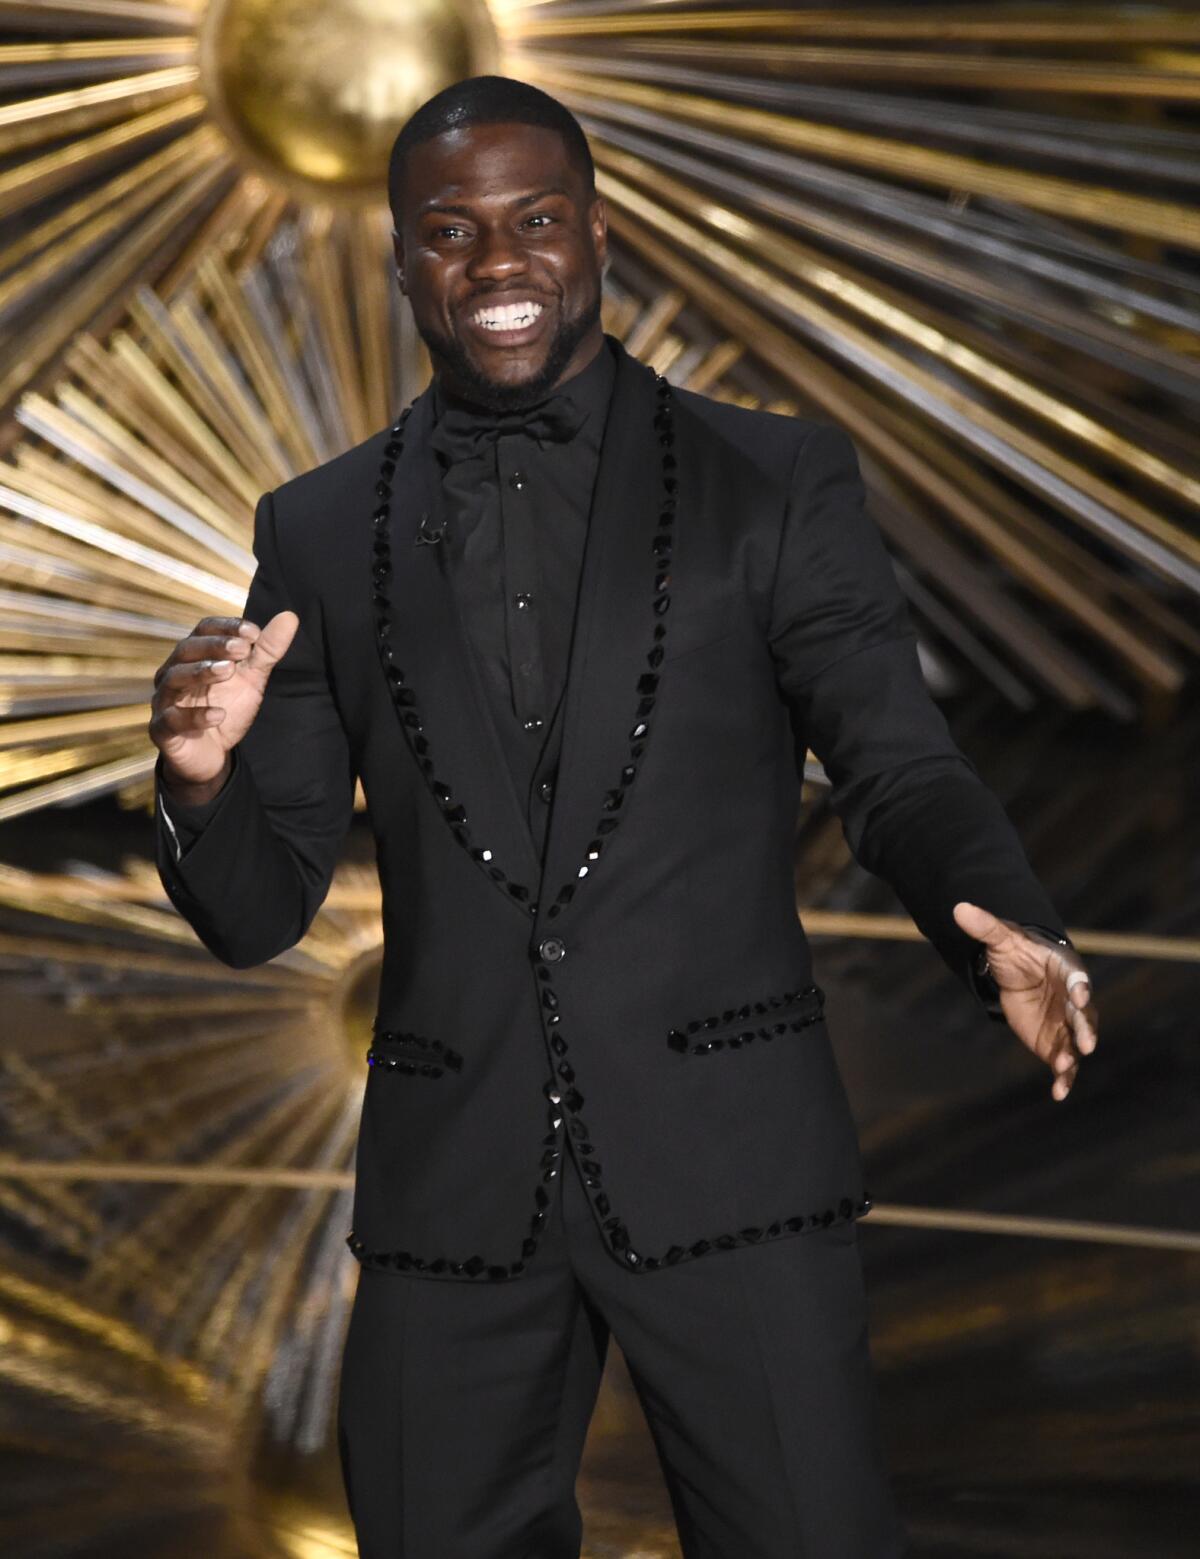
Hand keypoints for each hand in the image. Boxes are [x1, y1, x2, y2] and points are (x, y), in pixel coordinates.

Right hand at [149, 611, 298, 793]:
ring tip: (228, 671)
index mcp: (194, 655)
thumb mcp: (252, 678)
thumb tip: (290, 617)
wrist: (213, 753)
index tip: (253, 632)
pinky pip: (171, 720)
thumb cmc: (227, 706)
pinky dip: (195, 716)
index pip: (204, 629)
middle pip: (186, 649)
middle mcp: (174, 672)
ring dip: (201, 672)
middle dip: (215, 646)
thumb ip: (267, 650)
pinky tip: (218, 715)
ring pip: (174, 678)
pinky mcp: (163, 730)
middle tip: (242, 648)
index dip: (226, 627)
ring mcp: (165, 700)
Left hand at [953, 900, 1097, 1101]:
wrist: (1019, 973)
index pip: (1076, 977)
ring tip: (1065, 1069)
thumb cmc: (1016, 952)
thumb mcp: (1000, 938)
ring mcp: (1067, 1023)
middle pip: (1084, 1015)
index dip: (1079, 986)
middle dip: (1085, 1028)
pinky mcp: (1056, 1043)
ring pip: (1076, 1042)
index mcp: (1066, 969)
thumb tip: (958, 907)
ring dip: (1073, 1056)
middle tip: (1086, 1042)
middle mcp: (1074, 999)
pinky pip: (1064, 1062)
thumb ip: (984, 926)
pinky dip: (1063, 1078)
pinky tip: (1058, 1094)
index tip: (1080, 995)